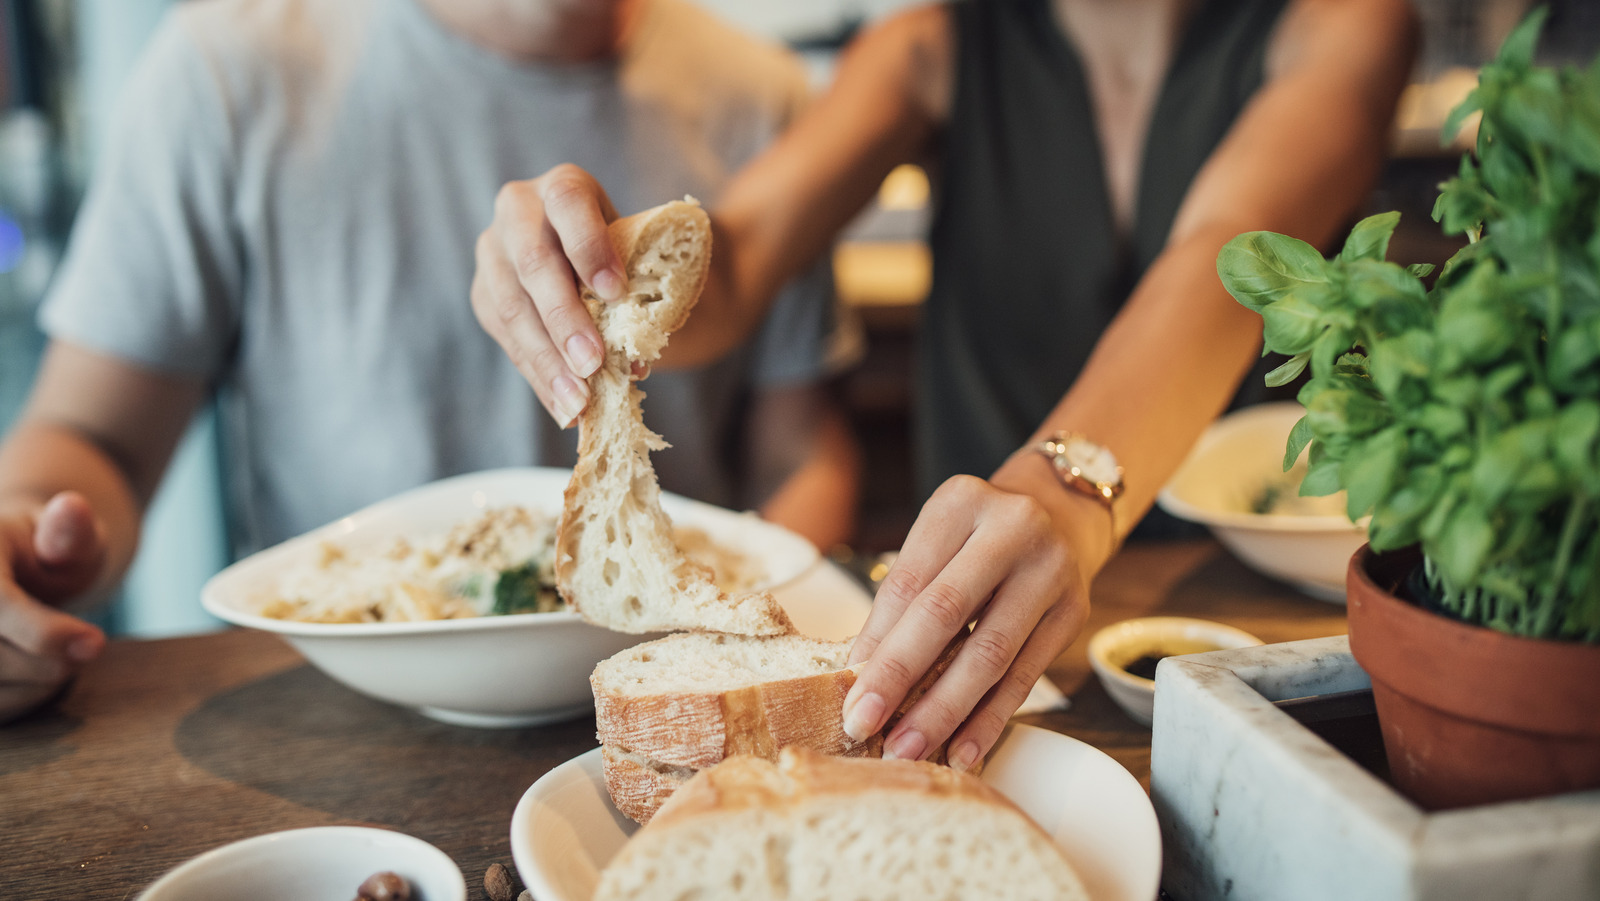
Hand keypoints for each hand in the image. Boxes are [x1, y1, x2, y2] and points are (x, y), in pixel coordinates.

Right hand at [0, 491, 108, 722]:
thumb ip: (69, 531)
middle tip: (88, 647)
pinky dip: (21, 700)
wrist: (12, 569)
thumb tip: (73, 508)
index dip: (44, 633)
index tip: (97, 642)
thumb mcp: (65, 534)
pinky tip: (39, 675)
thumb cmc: (44, 552)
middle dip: (46, 661)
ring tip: (62, 655)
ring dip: (35, 685)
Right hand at [471, 165, 627, 426]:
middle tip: (592, 363)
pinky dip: (538, 376)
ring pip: (511, 306)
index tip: (615, 292)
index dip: (590, 245)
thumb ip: (643, 292)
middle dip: (564, 318)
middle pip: (534, 261)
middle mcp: (518, 210)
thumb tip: (634, 360)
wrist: (594, 261)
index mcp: (564, 187)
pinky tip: (562, 406)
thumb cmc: (629, 257)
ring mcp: (493, 252)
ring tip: (577, 401)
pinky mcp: (484, 294)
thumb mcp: (642, 258)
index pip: (569, 203)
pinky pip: (506, 338)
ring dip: (547, 359)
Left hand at [842, 475, 1090, 770]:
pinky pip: (1025, 677)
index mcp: (961, 503)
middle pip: (945, 613)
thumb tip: (861, 674)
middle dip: (900, 677)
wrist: (1060, 516)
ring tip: (910, 748)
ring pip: (990, 654)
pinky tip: (964, 750)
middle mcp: (1013, 529)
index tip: (849, 692)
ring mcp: (1050, 570)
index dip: (875, 641)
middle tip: (866, 725)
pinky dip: (990, 719)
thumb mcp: (936, 544)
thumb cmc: (978, 538)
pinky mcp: (1074, 613)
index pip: (908, 582)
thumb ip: (903, 600)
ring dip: (944, 711)